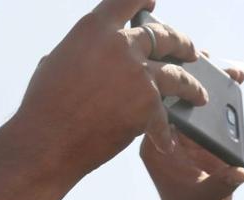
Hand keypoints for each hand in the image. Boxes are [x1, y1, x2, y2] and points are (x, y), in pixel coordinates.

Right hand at [15, 0, 207, 176]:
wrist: (47, 142)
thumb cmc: (45, 107)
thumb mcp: (56, 63)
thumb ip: (82, 53)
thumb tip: (91, 57)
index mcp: (95, 29)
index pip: (126, 1)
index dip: (142, 0)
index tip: (152, 2)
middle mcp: (121, 45)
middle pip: (164, 36)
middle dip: (182, 43)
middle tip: (191, 51)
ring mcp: (139, 74)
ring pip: (178, 75)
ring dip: (192, 86)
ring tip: (199, 94)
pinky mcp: (148, 104)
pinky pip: (165, 117)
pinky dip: (164, 132)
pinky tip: (168, 141)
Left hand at [140, 67, 243, 199]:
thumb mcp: (205, 197)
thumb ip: (221, 183)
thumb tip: (238, 173)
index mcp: (156, 144)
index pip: (159, 107)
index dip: (174, 85)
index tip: (190, 71)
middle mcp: (168, 134)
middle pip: (177, 97)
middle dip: (195, 79)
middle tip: (212, 62)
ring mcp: (185, 133)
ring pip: (195, 101)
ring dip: (212, 85)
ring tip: (233, 73)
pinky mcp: (202, 136)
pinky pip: (211, 111)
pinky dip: (224, 99)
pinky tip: (238, 83)